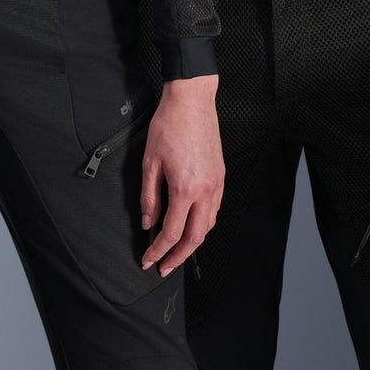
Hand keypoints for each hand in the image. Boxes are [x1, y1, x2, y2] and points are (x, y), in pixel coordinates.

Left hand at [139, 74, 223, 275]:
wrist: (192, 101)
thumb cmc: (169, 126)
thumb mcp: (149, 163)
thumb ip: (149, 198)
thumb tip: (148, 222)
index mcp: (185, 189)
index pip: (171, 233)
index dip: (158, 251)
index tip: (148, 260)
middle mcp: (206, 191)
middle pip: (194, 238)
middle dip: (178, 258)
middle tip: (164, 268)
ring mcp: (217, 184)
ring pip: (207, 226)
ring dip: (192, 243)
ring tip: (176, 251)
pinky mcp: (220, 177)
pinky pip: (214, 210)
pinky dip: (202, 224)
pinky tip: (191, 225)